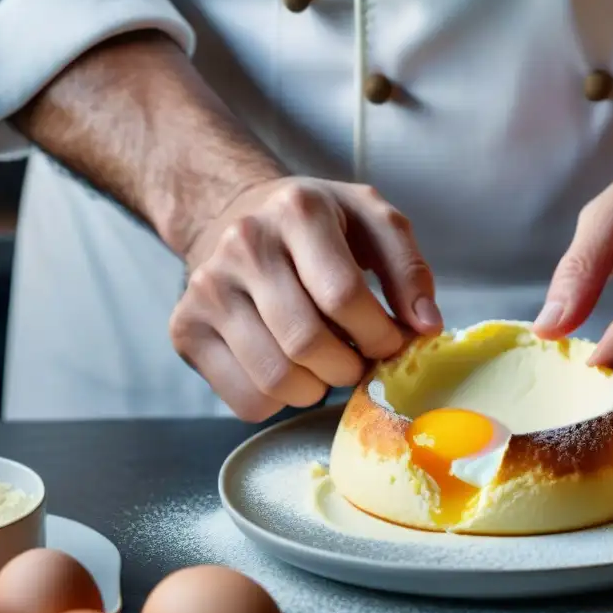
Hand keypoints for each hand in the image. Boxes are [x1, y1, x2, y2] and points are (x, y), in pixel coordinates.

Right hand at [169, 177, 441, 420]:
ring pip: (276, 379)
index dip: (380, 335)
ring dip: (317, 388)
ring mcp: (207, 289)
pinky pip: (246, 400)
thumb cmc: (316, 226)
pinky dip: (280, 402)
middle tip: (359, 359)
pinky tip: (291, 370)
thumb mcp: (372, 222)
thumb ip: (409, 268)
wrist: (231, 215)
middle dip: (350, 367)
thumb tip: (426, 326)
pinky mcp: (185, 329)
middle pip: (307, 343)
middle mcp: (243, 246)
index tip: (391, 343)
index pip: (344, 296)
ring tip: (326, 364)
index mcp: (298, 211)